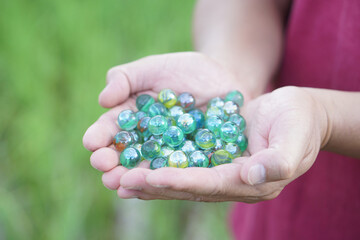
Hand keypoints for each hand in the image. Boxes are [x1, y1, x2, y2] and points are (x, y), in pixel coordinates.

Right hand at [82, 52, 248, 190]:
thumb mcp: (153, 68)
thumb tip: (103, 100)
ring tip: (120, 183)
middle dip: (111, 163)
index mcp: (133, 118)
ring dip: (132, 178)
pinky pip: (179, 175)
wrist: (224, 78)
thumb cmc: (186, 71)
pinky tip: (153, 186)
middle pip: (125, 155)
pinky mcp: (193, 162)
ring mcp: (169, 154)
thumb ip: (125, 79)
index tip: (91, 142)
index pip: (111, 129)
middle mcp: (147, 141)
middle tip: (102, 166)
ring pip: (148, 170)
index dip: (99, 136)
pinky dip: (166, 182)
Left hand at [112, 86, 328, 201]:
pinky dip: (159, 166)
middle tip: (120, 181)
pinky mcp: (212, 158)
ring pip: (179, 179)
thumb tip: (254, 176)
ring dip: (148, 180)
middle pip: (188, 186)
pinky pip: (182, 164)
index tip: (151, 177)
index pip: (210, 184)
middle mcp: (230, 182)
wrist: (294, 113)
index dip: (181, 181)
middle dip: (154, 185)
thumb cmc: (298, 121)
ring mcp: (220, 171)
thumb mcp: (294, 136)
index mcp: (250, 182)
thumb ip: (279, 159)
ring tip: (117, 179)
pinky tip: (136, 166)